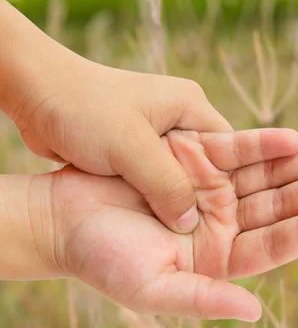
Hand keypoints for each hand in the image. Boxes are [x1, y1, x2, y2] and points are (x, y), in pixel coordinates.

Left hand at [0, 0, 229, 233]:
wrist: (35, 94)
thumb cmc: (84, 109)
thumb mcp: (130, 147)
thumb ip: (165, 184)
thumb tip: (190, 223)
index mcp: (191, 107)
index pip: (232, 149)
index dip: (233, 183)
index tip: (231, 216)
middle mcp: (181, 120)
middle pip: (210, 167)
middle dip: (209, 197)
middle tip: (214, 231)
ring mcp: (158, 135)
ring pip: (182, 178)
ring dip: (180, 201)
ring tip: (189, 232)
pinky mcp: (137, 151)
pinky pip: (159, 181)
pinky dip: (159, 199)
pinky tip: (160, 221)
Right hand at [50, 129, 297, 319]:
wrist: (63, 219)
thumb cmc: (103, 261)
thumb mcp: (153, 289)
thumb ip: (205, 300)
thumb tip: (255, 312)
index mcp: (220, 258)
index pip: (274, 245)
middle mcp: (224, 222)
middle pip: (280, 205)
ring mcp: (214, 188)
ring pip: (269, 175)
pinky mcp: (198, 158)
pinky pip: (239, 149)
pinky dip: (265, 144)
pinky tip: (293, 139)